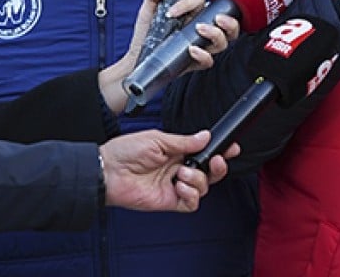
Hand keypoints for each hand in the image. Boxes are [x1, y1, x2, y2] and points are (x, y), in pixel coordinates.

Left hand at [99, 0, 240, 112]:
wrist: (135, 60)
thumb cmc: (144, 36)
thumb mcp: (146, 13)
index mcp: (193, 14)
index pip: (203, 2)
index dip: (191, 3)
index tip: (173, 11)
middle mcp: (200, 30)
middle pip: (228, 24)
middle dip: (228, 20)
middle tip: (217, 18)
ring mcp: (200, 46)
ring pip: (223, 42)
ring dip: (217, 35)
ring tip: (201, 30)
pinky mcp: (194, 63)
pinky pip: (208, 61)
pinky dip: (203, 55)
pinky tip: (192, 50)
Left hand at [99, 129, 240, 212]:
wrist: (108, 171)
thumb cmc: (125, 152)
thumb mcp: (157, 139)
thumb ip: (184, 141)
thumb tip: (205, 136)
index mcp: (176, 152)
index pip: (203, 153)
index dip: (219, 151)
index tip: (230, 148)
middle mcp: (178, 169)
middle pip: (209, 172)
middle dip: (218, 166)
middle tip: (216, 160)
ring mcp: (174, 186)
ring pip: (203, 187)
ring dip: (197, 179)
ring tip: (180, 173)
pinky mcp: (169, 201)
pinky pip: (191, 203)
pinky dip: (190, 194)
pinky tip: (179, 186)